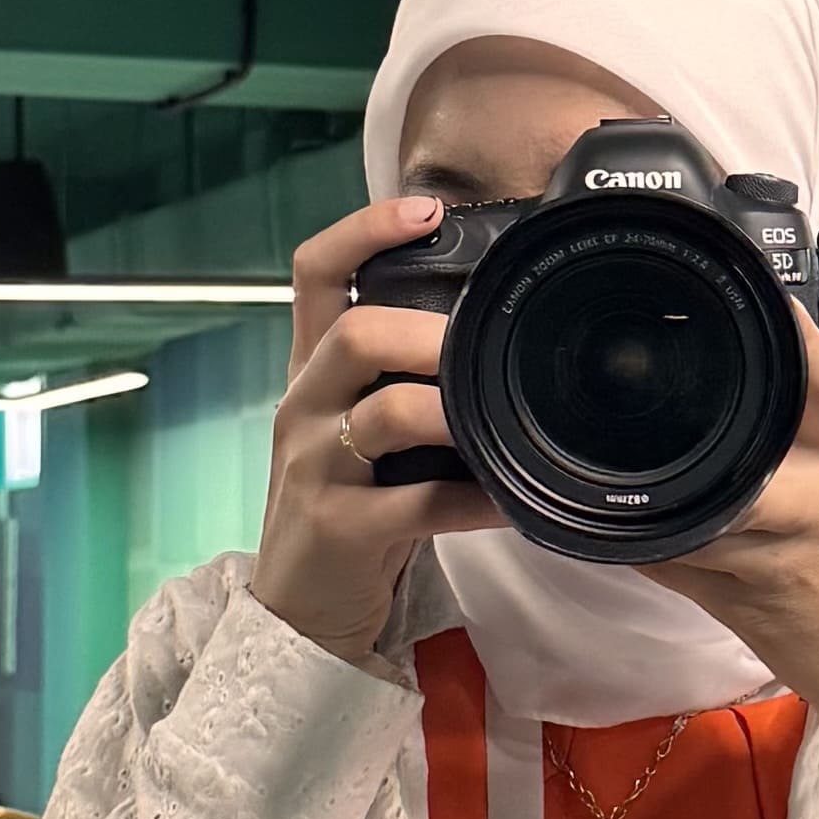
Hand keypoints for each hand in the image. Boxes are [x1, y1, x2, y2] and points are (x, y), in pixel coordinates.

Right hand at [246, 197, 502, 670]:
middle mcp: (304, 407)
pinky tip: (516, 498)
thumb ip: (407, 380)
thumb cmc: (353, 508)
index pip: (314, 273)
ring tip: (504, 418)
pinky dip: (478, 498)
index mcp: (312, 372)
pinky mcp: (340, 528)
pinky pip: (419, 502)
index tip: (425, 207)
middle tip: (482, 343)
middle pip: (354, 334)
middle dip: (428, 332)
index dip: (363, 229)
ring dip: (456, 410)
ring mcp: (316, 468)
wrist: (302, 611)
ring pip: (385, 413)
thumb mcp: (366, 431)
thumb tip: (495, 334)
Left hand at [642, 273, 818, 818]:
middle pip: (730, 436)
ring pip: (678, 495)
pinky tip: (600, 494)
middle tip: (632, 357)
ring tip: (588, 420)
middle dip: (687, 403)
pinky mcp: (721, 592)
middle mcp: (810, 498)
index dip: (784, 331)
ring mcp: (760, 549)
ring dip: (636, 464)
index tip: (745, 291)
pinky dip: (625, 522)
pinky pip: (655, 546)